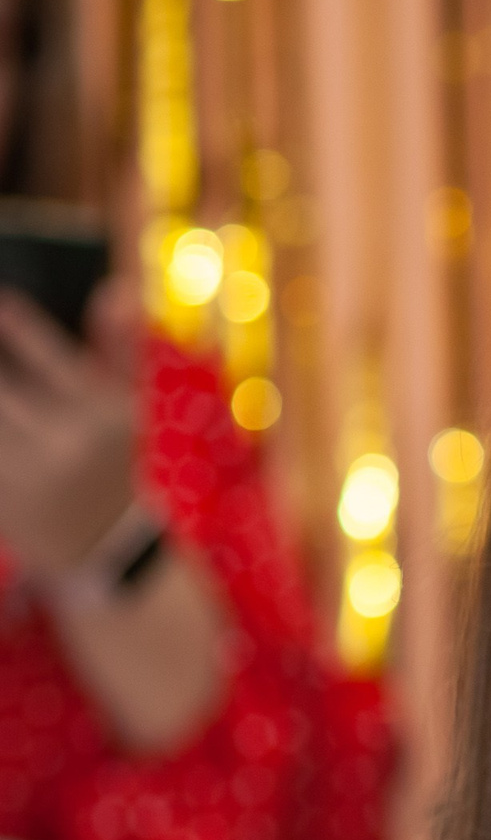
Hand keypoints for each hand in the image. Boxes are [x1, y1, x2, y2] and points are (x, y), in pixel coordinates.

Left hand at [0, 289, 137, 575]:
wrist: (114, 550)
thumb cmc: (116, 459)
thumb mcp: (129, 406)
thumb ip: (119, 347)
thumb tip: (114, 289)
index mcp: (103, 415)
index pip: (45, 353)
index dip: (13, 323)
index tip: (0, 304)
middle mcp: (68, 445)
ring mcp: (31, 476)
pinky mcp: (4, 503)